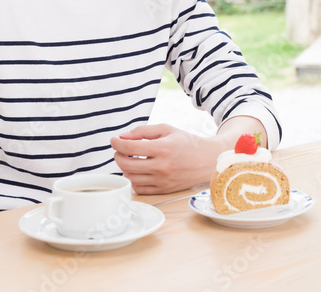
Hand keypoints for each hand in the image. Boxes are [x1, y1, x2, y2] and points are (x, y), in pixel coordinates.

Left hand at [111, 123, 226, 193]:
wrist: (206, 160)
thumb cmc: (186, 143)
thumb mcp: (167, 129)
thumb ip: (143, 131)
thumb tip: (124, 136)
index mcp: (163, 148)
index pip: (130, 147)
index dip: (117, 143)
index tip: (114, 140)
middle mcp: (162, 166)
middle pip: (126, 164)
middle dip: (118, 156)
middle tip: (119, 150)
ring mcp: (162, 180)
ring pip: (131, 178)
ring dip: (124, 168)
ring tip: (129, 159)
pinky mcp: (163, 190)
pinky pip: (139, 189)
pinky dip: (133, 180)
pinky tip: (137, 171)